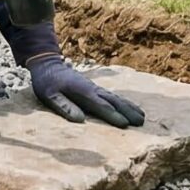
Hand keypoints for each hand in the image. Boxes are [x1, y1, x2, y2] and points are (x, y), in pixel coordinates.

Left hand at [26, 54, 145, 128]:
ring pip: (116, 98)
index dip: (113, 116)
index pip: (101, 106)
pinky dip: (124, 102)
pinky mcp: (95, 88)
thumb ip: (64, 106)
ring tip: (142, 117)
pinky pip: (112, 96)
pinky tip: (130, 108)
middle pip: (114, 102)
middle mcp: (93, 89)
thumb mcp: (49, 95)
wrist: (48, 63)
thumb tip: (79, 119)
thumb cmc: (47, 81)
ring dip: (129, 107)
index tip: (126, 125)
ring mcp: (95, 88)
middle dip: (128, 112)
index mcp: (83, 92)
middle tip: (142, 123)